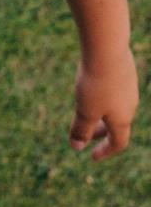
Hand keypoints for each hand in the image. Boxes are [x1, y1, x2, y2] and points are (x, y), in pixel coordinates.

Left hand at [68, 46, 139, 160]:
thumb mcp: (84, 111)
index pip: (118, 142)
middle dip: (100, 133)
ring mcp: (129, 88)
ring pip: (116, 108)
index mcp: (122, 119)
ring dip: (101, 115)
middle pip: (117, 125)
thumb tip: (76, 147)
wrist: (107, 49)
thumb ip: (80, 130)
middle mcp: (130, 105)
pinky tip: (91, 88)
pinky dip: (103, 98)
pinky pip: (114, 92)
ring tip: (84, 112)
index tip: (91, 157)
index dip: (105, 151)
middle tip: (84, 136)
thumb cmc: (95, 84)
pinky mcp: (125, 72)